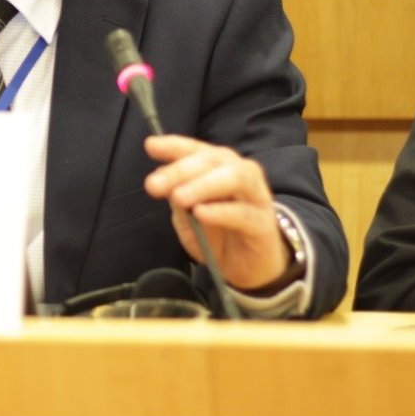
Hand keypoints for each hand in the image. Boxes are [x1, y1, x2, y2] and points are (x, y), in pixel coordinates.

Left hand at [144, 134, 289, 290]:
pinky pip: (244, 213)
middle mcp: (241, 174)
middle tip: (154, 185)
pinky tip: (201, 214)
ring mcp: (256, 197)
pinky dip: (221, 212)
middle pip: (213, 161)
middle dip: (180, 170)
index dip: (175, 146)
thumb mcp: (188, 218)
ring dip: (203, 185)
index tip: (151, 146)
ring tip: (178, 197)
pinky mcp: (264, 225)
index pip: (197, 150)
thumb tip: (162, 177)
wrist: (247, 269)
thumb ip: (178, 198)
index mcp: (219, 168)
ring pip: (235, 178)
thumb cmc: (217, 236)